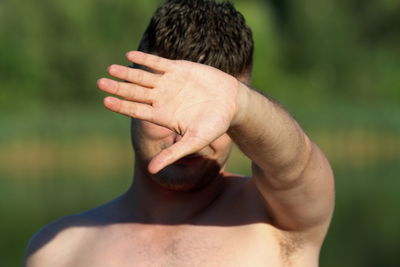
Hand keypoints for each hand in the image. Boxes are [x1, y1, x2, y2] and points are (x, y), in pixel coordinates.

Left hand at [97, 51, 243, 172]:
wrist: (232, 103)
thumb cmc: (215, 125)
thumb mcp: (194, 141)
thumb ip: (173, 153)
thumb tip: (151, 171)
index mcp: (162, 115)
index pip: (136, 110)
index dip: (121, 106)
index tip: (106, 101)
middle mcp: (162, 98)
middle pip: (135, 92)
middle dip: (118, 88)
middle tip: (101, 83)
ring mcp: (169, 83)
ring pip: (143, 77)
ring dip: (127, 73)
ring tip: (111, 69)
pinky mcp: (178, 69)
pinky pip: (158, 63)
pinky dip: (145, 59)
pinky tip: (130, 56)